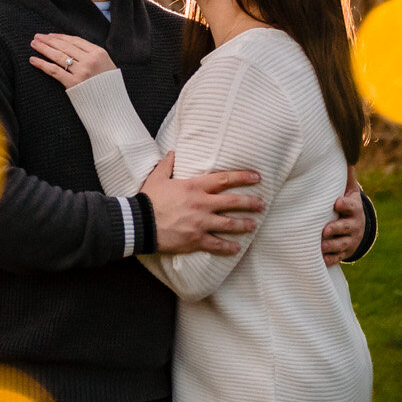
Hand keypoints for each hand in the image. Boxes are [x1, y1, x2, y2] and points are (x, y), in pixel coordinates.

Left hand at [29, 32, 115, 86]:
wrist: (113, 107)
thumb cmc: (110, 88)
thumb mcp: (107, 66)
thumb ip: (93, 56)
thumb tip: (74, 49)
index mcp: (99, 53)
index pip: (75, 40)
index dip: (60, 37)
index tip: (50, 35)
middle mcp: (90, 60)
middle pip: (64, 46)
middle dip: (49, 40)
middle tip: (37, 36)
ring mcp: (82, 71)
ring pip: (58, 56)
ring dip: (43, 48)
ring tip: (33, 44)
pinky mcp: (73, 83)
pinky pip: (54, 71)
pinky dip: (42, 64)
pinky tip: (33, 60)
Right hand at [142, 151, 263, 255]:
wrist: (140, 223)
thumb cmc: (148, 200)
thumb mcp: (157, 178)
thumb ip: (167, 164)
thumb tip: (172, 152)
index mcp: (194, 187)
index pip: (224, 179)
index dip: (242, 177)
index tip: (256, 177)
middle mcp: (202, 204)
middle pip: (233, 202)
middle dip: (250, 203)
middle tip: (262, 204)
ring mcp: (200, 223)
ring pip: (229, 224)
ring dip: (244, 225)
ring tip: (254, 225)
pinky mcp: (195, 240)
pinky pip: (216, 244)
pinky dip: (228, 247)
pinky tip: (237, 248)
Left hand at [321, 171, 364, 266]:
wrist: (359, 226)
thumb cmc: (347, 203)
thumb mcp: (350, 190)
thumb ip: (346, 176)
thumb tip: (346, 153)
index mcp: (354, 209)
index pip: (352, 206)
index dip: (345, 204)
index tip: (337, 202)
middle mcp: (354, 225)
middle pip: (346, 227)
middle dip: (336, 228)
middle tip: (325, 230)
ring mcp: (350, 239)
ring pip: (342, 244)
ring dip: (332, 245)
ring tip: (322, 246)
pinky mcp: (345, 251)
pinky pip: (339, 257)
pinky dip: (331, 259)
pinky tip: (321, 259)